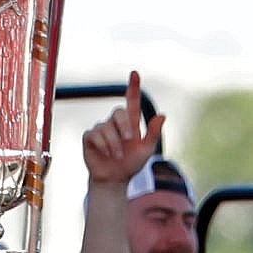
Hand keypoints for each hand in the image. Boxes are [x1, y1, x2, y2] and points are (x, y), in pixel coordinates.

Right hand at [80, 72, 163, 188]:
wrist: (115, 178)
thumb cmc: (132, 163)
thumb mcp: (147, 149)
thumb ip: (153, 132)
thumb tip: (162, 115)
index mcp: (131, 122)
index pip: (132, 101)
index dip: (133, 87)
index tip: (135, 73)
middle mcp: (115, 122)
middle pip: (118, 111)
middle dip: (125, 126)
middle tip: (130, 141)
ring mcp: (101, 128)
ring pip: (107, 127)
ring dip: (115, 144)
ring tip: (118, 156)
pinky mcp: (90, 137)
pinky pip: (96, 135)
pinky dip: (104, 146)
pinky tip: (107, 154)